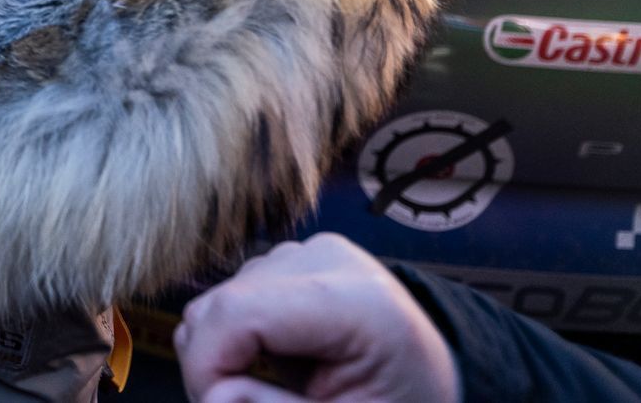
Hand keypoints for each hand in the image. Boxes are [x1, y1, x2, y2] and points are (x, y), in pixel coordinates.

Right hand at [175, 235, 459, 402]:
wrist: (433, 384)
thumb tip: (213, 396)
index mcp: (359, 305)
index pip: (239, 312)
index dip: (206, 365)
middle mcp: (331, 260)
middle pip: (221, 304)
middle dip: (213, 366)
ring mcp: (310, 252)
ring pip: (216, 300)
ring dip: (223, 353)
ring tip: (271, 389)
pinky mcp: (296, 256)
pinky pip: (231, 295)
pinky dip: (236, 337)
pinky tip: (275, 362)